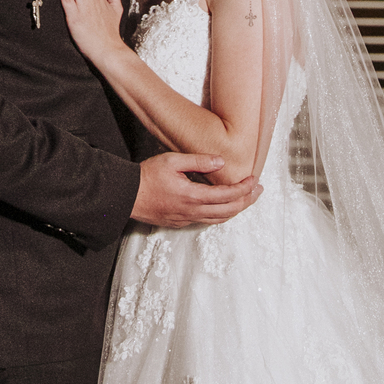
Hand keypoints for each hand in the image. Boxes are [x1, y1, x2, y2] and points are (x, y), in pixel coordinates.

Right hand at [131, 151, 261, 228]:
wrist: (126, 196)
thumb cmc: (147, 176)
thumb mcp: (172, 161)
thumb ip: (198, 161)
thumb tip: (220, 161)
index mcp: (193, 196)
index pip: (228, 195)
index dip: (244, 189)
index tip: (254, 180)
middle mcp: (192, 212)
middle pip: (229, 211)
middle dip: (247, 201)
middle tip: (258, 190)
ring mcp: (186, 219)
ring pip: (219, 219)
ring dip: (236, 210)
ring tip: (246, 199)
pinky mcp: (180, 222)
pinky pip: (207, 221)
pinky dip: (221, 214)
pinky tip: (223, 206)